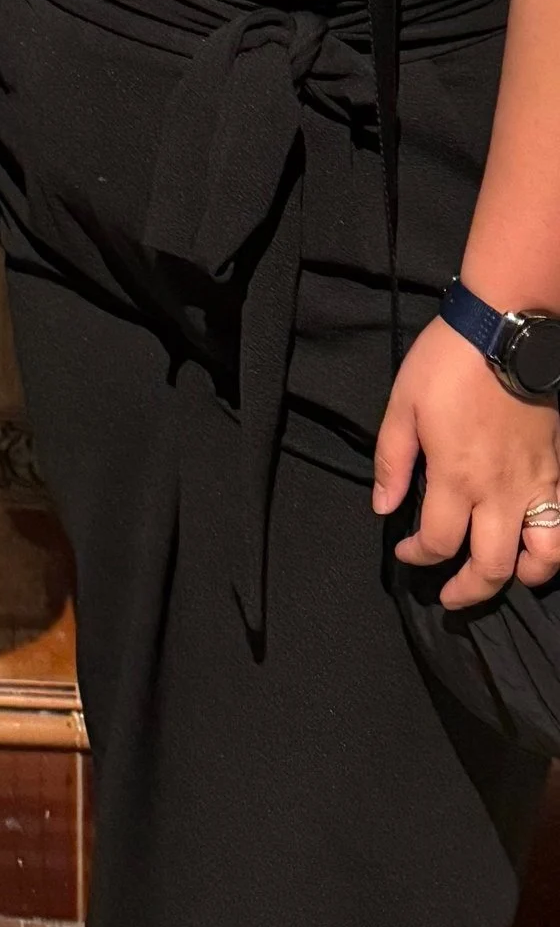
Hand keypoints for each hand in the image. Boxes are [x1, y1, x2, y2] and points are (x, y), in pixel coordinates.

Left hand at [374, 315, 559, 607]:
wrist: (505, 331)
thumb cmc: (447, 364)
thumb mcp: (402, 405)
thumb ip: (393, 462)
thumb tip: (384, 508)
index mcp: (456, 478)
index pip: (437, 541)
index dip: (417, 556)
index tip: (405, 552)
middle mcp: (499, 492)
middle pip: (490, 566)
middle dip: (467, 590)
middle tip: (448, 595)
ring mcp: (535, 484)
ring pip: (540, 557)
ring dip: (519, 578)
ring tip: (499, 579)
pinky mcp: (556, 470)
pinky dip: (552, 549)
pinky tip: (534, 548)